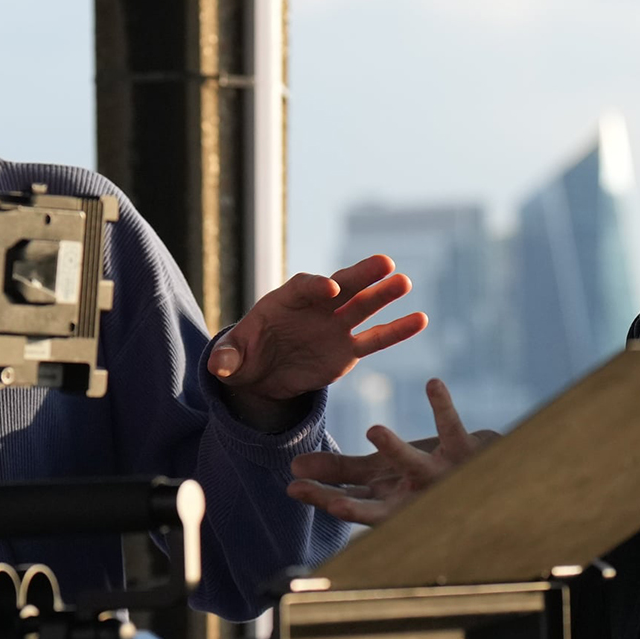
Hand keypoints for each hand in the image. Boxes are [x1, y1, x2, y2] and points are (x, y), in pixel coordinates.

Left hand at [208, 255, 427, 429]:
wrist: (263, 375)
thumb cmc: (245, 357)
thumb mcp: (231, 359)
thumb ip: (228, 359)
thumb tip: (220, 368)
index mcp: (285, 300)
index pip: (303, 287)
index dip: (316, 286)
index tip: (330, 289)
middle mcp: (316, 308)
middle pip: (342, 286)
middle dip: (360, 274)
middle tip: (385, 262)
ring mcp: (335, 326)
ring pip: (363, 307)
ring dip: (383, 295)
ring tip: (405, 283)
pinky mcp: (348, 349)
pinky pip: (375, 339)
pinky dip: (396, 330)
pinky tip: (419, 319)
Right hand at [286, 378, 497, 526]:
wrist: (491, 476)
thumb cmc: (426, 477)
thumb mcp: (380, 477)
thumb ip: (339, 474)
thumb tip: (293, 469)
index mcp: (389, 502)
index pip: (349, 501)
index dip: (322, 497)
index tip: (292, 488)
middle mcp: (414, 497)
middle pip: (378, 506)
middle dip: (353, 505)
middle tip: (332, 504)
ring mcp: (439, 475)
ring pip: (416, 466)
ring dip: (397, 450)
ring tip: (374, 431)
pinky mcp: (464, 452)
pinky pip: (452, 428)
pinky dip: (442, 406)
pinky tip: (431, 383)